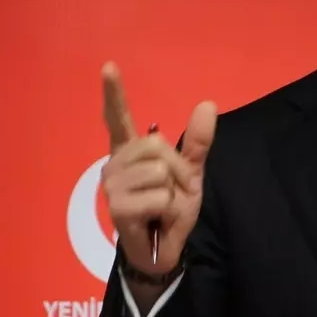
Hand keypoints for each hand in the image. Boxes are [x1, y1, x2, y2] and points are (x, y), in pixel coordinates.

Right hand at [100, 61, 216, 274]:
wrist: (162, 249)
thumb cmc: (169, 209)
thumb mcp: (189, 174)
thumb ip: (197, 142)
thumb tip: (207, 104)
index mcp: (129, 152)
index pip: (119, 118)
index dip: (114, 93)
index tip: (109, 66)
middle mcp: (114, 164)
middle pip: (158, 146)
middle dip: (179, 170)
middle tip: (172, 192)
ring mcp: (113, 186)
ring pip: (161, 171)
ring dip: (175, 192)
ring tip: (162, 207)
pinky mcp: (118, 208)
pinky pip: (160, 196)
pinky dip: (170, 210)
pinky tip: (157, 220)